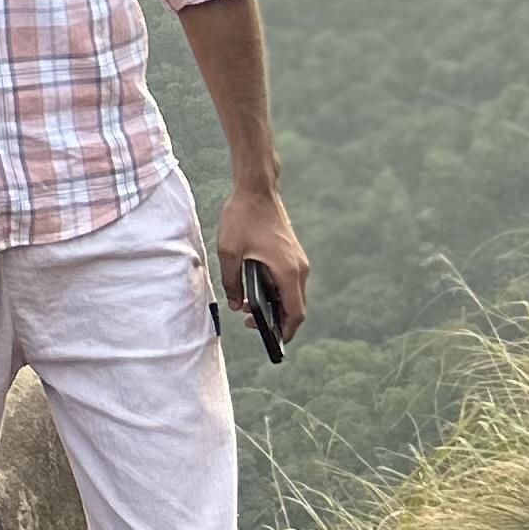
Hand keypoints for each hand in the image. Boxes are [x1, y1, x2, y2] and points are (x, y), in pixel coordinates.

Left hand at [216, 180, 307, 343]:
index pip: (295, 313)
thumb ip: (231, 282)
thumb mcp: (229, 252)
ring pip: (292, 294)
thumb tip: (235, 306)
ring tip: (249, 307)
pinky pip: (289, 281)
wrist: (257, 189)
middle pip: (296, 307)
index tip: (272, 340)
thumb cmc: (243, 217)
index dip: (286, 331)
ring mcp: (298, 261)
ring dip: (276, 305)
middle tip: (252, 324)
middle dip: (277, 320)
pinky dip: (277, 291)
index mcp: (288, 272)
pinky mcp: (292, 254)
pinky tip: (256, 291)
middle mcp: (299, 269)